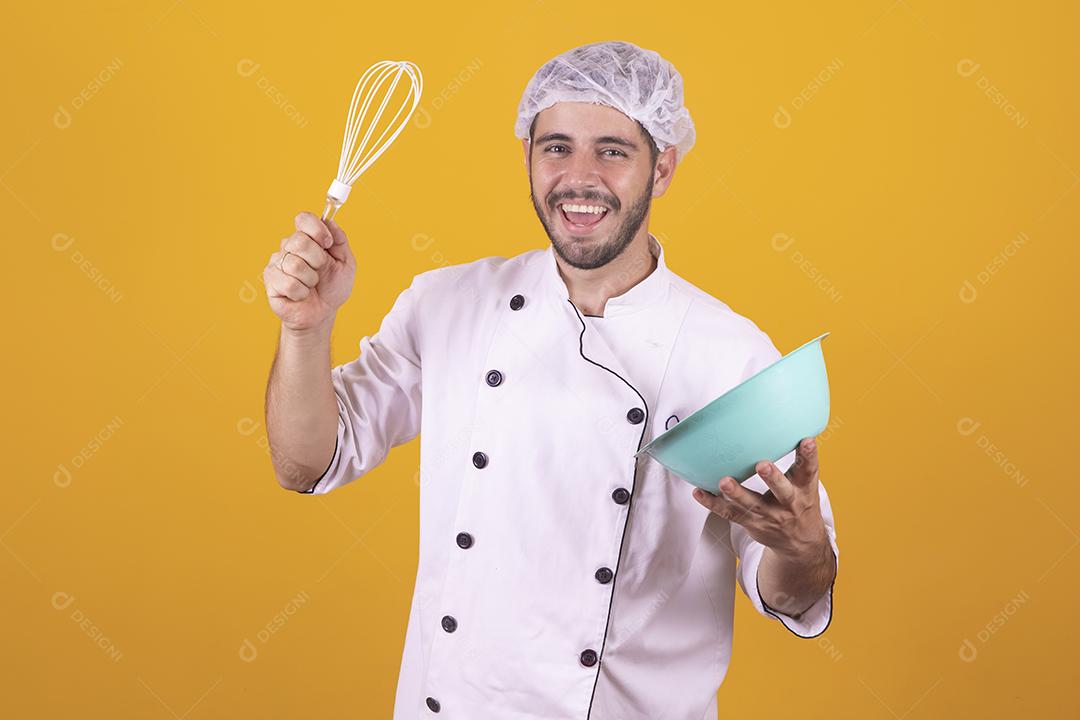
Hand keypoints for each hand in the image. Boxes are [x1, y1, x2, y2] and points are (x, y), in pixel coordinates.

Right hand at [263, 211, 356, 331]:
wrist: (323, 312)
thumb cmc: (332, 287)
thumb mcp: (346, 263)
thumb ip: (340, 240)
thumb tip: (329, 221)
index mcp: (307, 238)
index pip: (303, 219)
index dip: (317, 229)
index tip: (328, 243)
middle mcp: (289, 247)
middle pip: (300, 241)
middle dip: (318, 260)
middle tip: (320, 270)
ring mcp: (277, 263)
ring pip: (295, 265)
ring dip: (311, 279)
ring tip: (311, 285)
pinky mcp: (271, 281)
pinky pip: (289, 283)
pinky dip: (301, 292)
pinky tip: (301, 294)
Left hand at [692, 437, 828, 558]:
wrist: (800, 543)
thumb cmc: (800, 503)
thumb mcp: (806, 484)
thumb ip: (799, 461)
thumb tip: (790, 426)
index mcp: (804, 489)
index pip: (809, 471)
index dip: (809, 456)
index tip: (806, 441)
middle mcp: (789, 504)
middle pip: (782, 491)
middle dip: (773, 478)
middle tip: (762, 465)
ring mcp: (769, 516)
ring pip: (752, 505)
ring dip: (737, 493)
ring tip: (724, 481)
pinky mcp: (751, 523)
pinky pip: (730, 513)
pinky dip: (712, 503)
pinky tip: (699, 492)